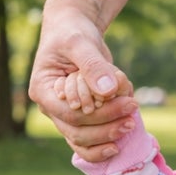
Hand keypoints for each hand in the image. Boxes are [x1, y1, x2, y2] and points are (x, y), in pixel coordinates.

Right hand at [29, 10, 138, 161]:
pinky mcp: (79, 119)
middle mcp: (52, 108)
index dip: (100, 115)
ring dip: (107, 139)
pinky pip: (88, 143)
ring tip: (131, 125)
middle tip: (132, 117)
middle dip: (106, 129)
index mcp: (43, 91)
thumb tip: (108, 90)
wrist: (75, 31)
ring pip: (82, 142)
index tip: (128, 104)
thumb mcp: (81, 43)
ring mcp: (64, 116)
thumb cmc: (73, 33)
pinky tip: (121, 142)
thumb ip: (93, 65)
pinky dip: (104, 142)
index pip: (70, 114)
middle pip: (77, 132)